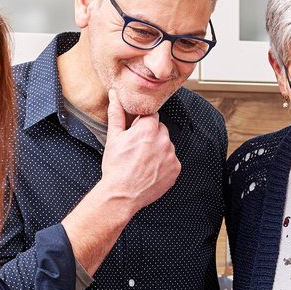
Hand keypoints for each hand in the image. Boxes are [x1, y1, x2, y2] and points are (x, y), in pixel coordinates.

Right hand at [97, 89, 181, 212]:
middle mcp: (164, 140)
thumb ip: (117, 113)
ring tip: (143, 161)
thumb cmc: (116, 166)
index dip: (141, 124)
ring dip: (158, 149)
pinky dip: (164, 163)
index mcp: (149, 129)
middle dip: (151, 135)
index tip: (135, 133)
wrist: (122, 194)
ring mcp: (172, 155)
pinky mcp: (176, 169)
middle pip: (160, 129)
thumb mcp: (114, 137)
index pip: (151, 116)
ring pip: (166, 145)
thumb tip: (115, 95)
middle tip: (137, 148)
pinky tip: (151, 169)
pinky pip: (172, 160)